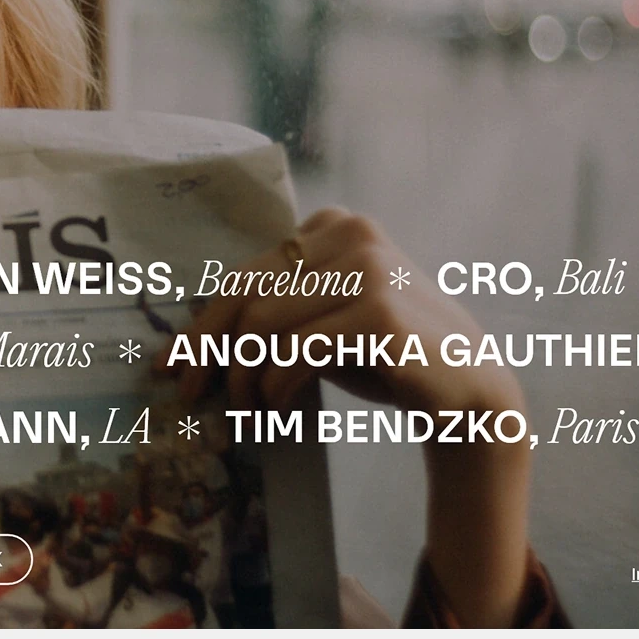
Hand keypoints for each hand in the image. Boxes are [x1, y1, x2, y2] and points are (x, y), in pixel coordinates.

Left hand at [163, 206, 535, 627]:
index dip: (201, 322)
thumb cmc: (388, 358)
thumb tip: (194, 343)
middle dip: (209, 350)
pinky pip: (296, 350)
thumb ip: (277, 314)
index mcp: (334, 226)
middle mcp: (351, 234)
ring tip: (248, 412)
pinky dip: (276, 386)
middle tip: (190, 395)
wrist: (468, 393)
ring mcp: (369, 267)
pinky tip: (276, 409)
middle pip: (246, 293)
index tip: (170, 364)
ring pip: (264, 323)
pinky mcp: (379, 311)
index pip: (245, 273)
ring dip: (245, 378)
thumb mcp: (326, 322)